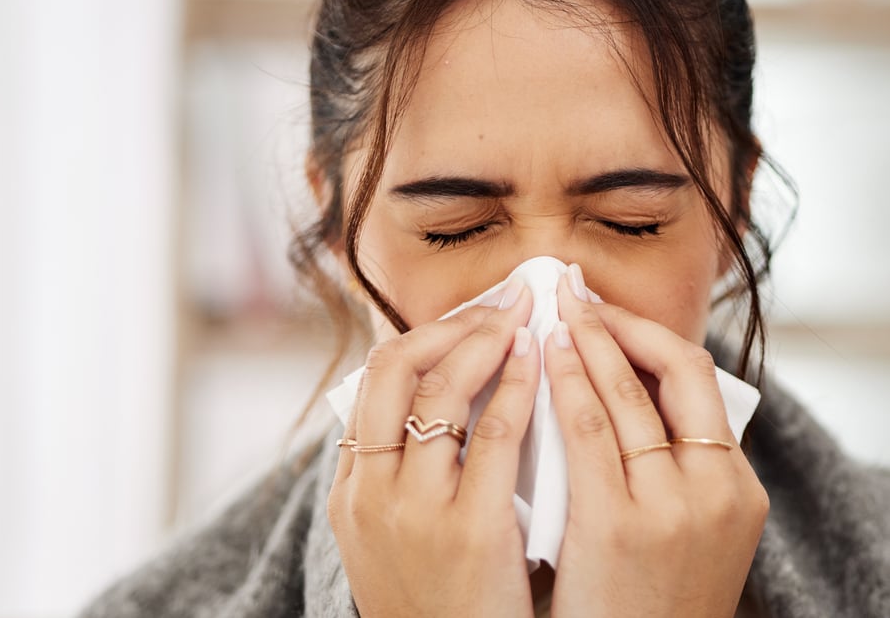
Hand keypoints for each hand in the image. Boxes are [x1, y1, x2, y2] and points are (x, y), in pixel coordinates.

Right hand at [327, 278, 540, 617]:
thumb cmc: (442, 605)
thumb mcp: (398, 540)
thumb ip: (409, 476)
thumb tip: (446, 401)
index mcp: (350, 492)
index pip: (372, 384)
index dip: (423, 336)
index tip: (466, 315)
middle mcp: (370, 493)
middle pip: (395, 369)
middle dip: (451, 323)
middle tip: (500, 302)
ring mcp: (415, 511)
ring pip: (441, 390)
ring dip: (486, 338)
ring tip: (523, 316)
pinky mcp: (470, 531)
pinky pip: (495, 434)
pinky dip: (517, 384)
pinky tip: (540, 360)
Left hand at [545, 264, 767, 617]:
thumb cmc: (650, 607)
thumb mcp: (689, 537)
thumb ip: (676, 473)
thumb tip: (631, 397)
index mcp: (739, 489)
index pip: (703, 381)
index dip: (652, 336)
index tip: (610, 313)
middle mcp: (717, 490)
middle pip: (677, 371)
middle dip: (621, 324)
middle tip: (577, 294)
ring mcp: (672, 507)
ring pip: (628, 394)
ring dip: (588, 341)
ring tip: (555, 313)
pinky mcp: (619, 524)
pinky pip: (588, 432)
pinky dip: (566, 384)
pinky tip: (542, 359)